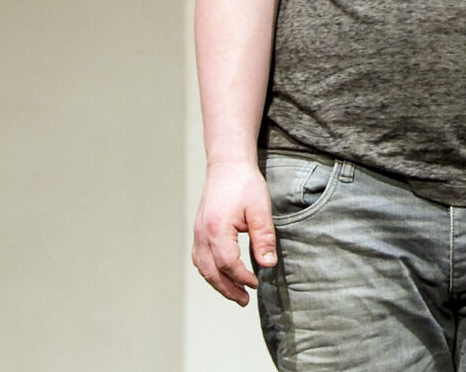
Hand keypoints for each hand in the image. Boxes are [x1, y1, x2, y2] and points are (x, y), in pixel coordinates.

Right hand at [191, 160, 276, 304]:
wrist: (227, 165)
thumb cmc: (245, 184)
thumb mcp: (260, 209)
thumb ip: (263, 238)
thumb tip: (268, 264)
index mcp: (216, 229)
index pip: (228, 264)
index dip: (242, 278)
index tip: (256, 284)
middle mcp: (202, 233)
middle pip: (211, 271)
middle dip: (227, 289)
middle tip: (244, 301)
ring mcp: (197, 232)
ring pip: (202, 267)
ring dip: (217, 283)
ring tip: (235, 293)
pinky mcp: (199, 230)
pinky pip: (199, 258)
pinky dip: (210, 271)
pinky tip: (222, 275)